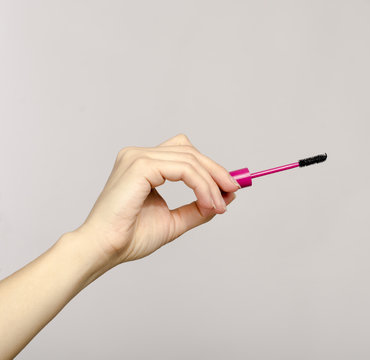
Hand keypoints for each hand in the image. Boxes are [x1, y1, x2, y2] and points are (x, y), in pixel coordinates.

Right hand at [76, 134, 239, 266]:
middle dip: (216, 171)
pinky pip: (184, 169)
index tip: (230, 186)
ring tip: (218, 206)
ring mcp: (138, 157)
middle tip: (233, 190)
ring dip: (210, 183)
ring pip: (190, 159)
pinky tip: (208, 203)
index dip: (210, 166)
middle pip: (190, 151)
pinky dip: (201, 185)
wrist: (105, 250)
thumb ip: (198, 207)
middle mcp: (139, 155)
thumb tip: (227, 196)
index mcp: (143, 164)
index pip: (184, 153)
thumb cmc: (130, 237)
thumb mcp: (174, 220)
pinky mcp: (140, 165)